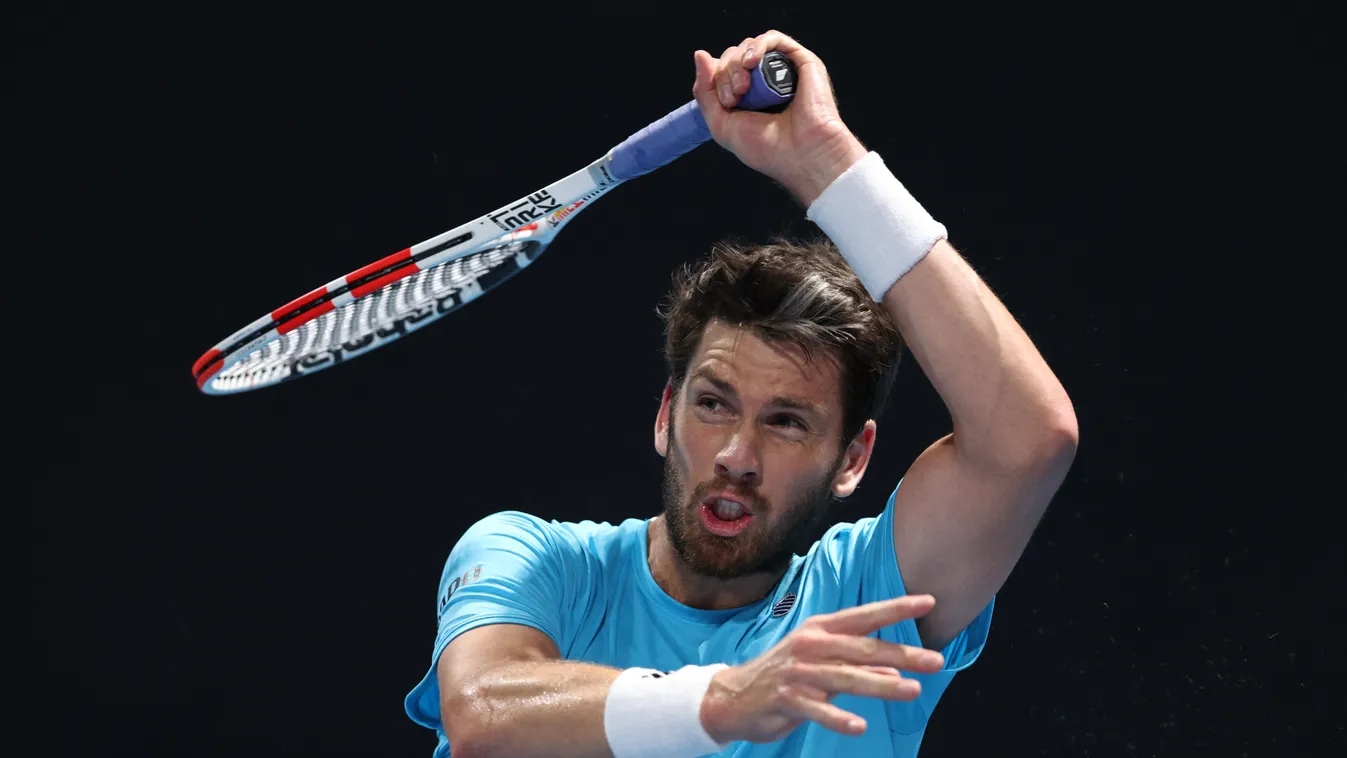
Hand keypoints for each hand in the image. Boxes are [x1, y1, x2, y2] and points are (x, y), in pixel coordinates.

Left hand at [692, 30, 868, 205]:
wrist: (803, 155)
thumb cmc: (768, 149)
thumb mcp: (722, 125)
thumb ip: (705, 92)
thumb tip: (700, 54)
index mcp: (747, 98)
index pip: (721, 72)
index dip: (716, 79)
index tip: (726, 102)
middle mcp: (764, 83)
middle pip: (733, 57)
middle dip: (726, 72)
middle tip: (735, 97)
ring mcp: (782, 71)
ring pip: (749, 47)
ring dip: (738, 62)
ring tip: (743, 87)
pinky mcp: (800, 61)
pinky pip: (773, 38)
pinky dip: (757, 45)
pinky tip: (751, 62)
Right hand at [698, 595, 944, 743]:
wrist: (731, 697)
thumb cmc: (784, 676)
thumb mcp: (821, 664)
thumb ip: (857, 666)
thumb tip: (895, 673)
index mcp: (821, 630)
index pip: (865, 616)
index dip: (896, 608)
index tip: (928, 602)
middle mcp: (811, 645)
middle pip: (862, 648)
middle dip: (901, 654)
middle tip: (935, 660)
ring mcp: (798, 672)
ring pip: (845, 678)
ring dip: (880, 685)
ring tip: (912, 691)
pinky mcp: (786, 699)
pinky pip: (817, 710)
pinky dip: (838, 718)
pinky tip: (859, 727)